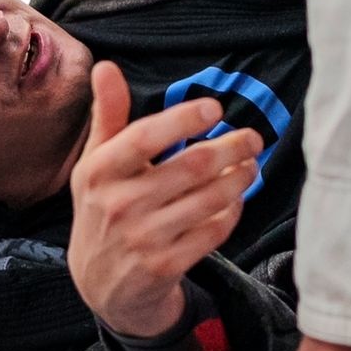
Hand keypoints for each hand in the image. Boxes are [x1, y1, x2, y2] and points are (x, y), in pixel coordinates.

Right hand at [69, 62, 262, 337]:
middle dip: (233, 147)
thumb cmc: (105, 208)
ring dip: (240, 178)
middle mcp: (117, 204)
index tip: (215, 109)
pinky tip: (236, 200)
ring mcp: (141, 238)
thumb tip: (107, 66)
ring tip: (251, 165)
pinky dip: (232, 212)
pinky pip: (213, 231)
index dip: (183, 119)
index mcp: (98, 171)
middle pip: (192, 166)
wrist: (101, 284)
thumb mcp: (97, 163)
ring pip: (210, 199)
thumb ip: (108, 115)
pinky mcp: (164, 266)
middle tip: (254, 137)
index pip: (144, 137)